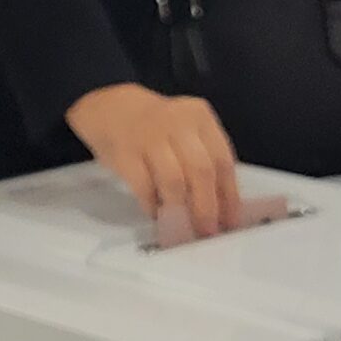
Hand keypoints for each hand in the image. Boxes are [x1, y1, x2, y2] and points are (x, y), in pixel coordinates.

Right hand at [65, 84, 241, 237]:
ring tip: (182, 227)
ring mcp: (149, 136)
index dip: (229, 196)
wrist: (111, 107)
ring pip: (174, 180)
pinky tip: (156, 214)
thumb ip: (204, 160)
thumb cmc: (157, 128)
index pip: (222, 160)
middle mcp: (177, 122)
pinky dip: (153, 205)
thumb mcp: (187, 131)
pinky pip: (144, 186)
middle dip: (206, 208)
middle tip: (207, 232)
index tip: (229, 223)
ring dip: (180, 209)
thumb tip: (222, 208)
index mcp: (200, 117)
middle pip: (201, 171)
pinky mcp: (125, 152)